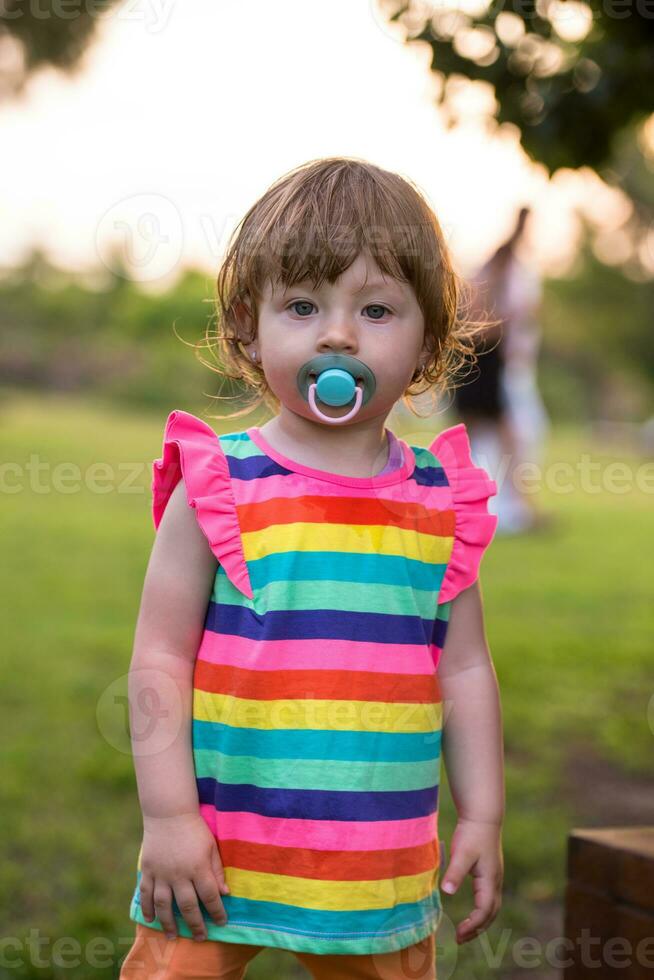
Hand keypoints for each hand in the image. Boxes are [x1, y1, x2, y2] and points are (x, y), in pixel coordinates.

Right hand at [138, 811, 230, 941]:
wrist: (169, 813)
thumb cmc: (195, 830)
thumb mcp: (211, 847)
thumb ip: (217, 871)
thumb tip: (225, 894)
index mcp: (198, 867)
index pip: (210, 896)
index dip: (217, 912)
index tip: (221, 923)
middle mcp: (179, 873)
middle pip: (188, 906)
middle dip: (196, 925)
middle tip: (201, 938)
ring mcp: (161, 873)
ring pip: (164, 905)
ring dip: (169, 924)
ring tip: (173, 937)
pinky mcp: (148, 870)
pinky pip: (146, 894)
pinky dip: (147, 908)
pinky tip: (151, 920)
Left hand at [440, 817, 502, 944]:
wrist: (482, 817)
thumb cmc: (472, 834)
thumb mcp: (462, 852)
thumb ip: (455, 872)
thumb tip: (447, 892)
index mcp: (489, 880)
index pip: (484, 911)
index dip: (472, 925)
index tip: (458, 934)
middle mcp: (495, 882)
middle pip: (491, 914)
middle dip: (477, 929)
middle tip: (460, 939)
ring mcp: (494, 878)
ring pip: (491, 908)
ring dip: (480, 922)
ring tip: (464, 932)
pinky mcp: (489, 873)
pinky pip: (488, 899)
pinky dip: (481, 912)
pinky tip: (470, 913)